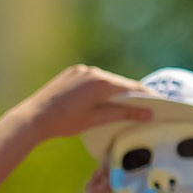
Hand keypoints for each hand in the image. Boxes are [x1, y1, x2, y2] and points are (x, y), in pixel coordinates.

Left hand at [17, 66, 151, 140]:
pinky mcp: (71, 73)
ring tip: (121, 106)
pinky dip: (99, 88)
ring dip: (113, 92)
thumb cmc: (66, 122)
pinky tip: (99, 100)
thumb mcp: (97, 120)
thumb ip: (124, 114)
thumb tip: (148, 113)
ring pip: (105, 81)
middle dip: (130, 94)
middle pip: (118, 83)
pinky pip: (91, 79)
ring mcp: (81, 70)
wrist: (34, 117)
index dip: (146, 95)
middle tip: (142, 106)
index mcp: (101, 82)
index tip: (158, 102)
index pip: (131, 87)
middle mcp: (93, 71)